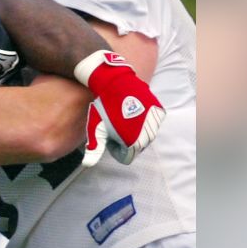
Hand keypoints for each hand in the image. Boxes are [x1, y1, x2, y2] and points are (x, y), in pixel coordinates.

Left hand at [75, 51, 165, 165]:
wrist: (115, 82)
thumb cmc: (103, 106)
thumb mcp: (96, 128)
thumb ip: (94, 149)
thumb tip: (87, 165)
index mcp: (133, 142)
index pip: (127, 157)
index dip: (116, 149)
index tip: (110, 137)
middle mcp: (148, 134)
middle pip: (137, 148)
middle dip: (126, 141)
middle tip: (115, 126)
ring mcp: (155, 122)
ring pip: (146, 136)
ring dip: (136, 131)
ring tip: (123, 119)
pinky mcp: (159, 111)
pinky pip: (153, 124)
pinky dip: (145, 121)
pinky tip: (133, 111)